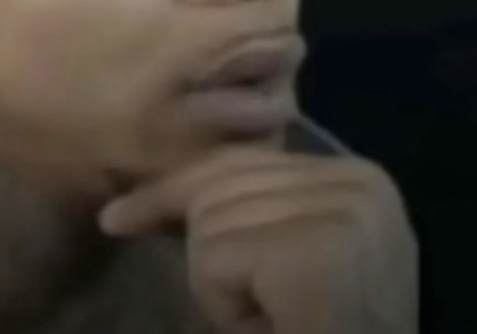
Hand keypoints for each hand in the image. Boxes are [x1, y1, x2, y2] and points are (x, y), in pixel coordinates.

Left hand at [98, 148, 417, 333]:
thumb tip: (148, 192)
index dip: (176, 190)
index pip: (243, 159)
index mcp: (358, 179)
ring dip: (221, 285)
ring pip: (210, 221)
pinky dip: (222, 303)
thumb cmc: (320, 330)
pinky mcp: (315, 252)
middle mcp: (358, 184)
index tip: (117, 216)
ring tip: (274, 316)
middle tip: (222, 290)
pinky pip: (212, 258)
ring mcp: (342, 213)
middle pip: (221, 183)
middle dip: (198, 240)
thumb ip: (244, 213)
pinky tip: (270, 324)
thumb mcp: (283, 262)